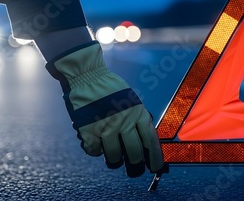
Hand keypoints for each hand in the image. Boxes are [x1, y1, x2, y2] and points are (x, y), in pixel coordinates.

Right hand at [46, 42, 163, 176]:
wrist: (87, 76)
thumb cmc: (110, 88)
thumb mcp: (131, 99)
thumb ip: (138, 118)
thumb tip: (145, 141)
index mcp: (137, 112)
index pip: (150, 140)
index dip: (154, 157)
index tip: (155, 167)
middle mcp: (123, 121)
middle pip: (134, 152)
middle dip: (135, 163)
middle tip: (133, 165)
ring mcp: (105, 126)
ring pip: (114, 156)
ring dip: (114, 160)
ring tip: (113, 158)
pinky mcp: (88, 130)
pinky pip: (94, 151)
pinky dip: (95, 150)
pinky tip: (96, 144)